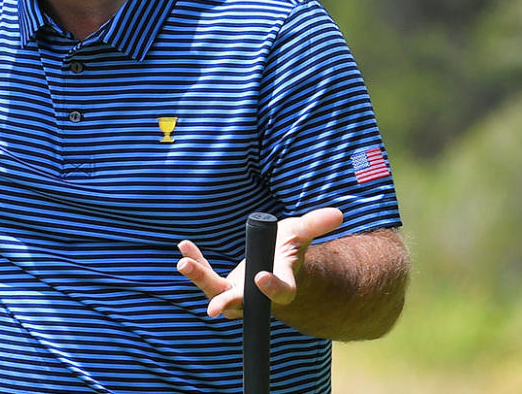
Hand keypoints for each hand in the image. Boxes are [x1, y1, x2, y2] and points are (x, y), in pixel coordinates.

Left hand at [176, 207, 344, 318]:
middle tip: (214, 307)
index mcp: (283, 285)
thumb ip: (316, 225)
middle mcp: (257, 296)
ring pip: (216, 292)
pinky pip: (206, 275)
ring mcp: (237, 294)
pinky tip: (184, 246)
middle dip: (226, 303)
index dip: (272, 287)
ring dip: (200, 278)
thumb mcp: (301, 234)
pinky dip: (196, 261)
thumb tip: (337, 214)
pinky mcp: (222, 286)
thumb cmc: (290, 251)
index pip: (279, 292)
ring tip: (184, 263)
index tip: (261, 278)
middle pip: (241, 302)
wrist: (276, 266)